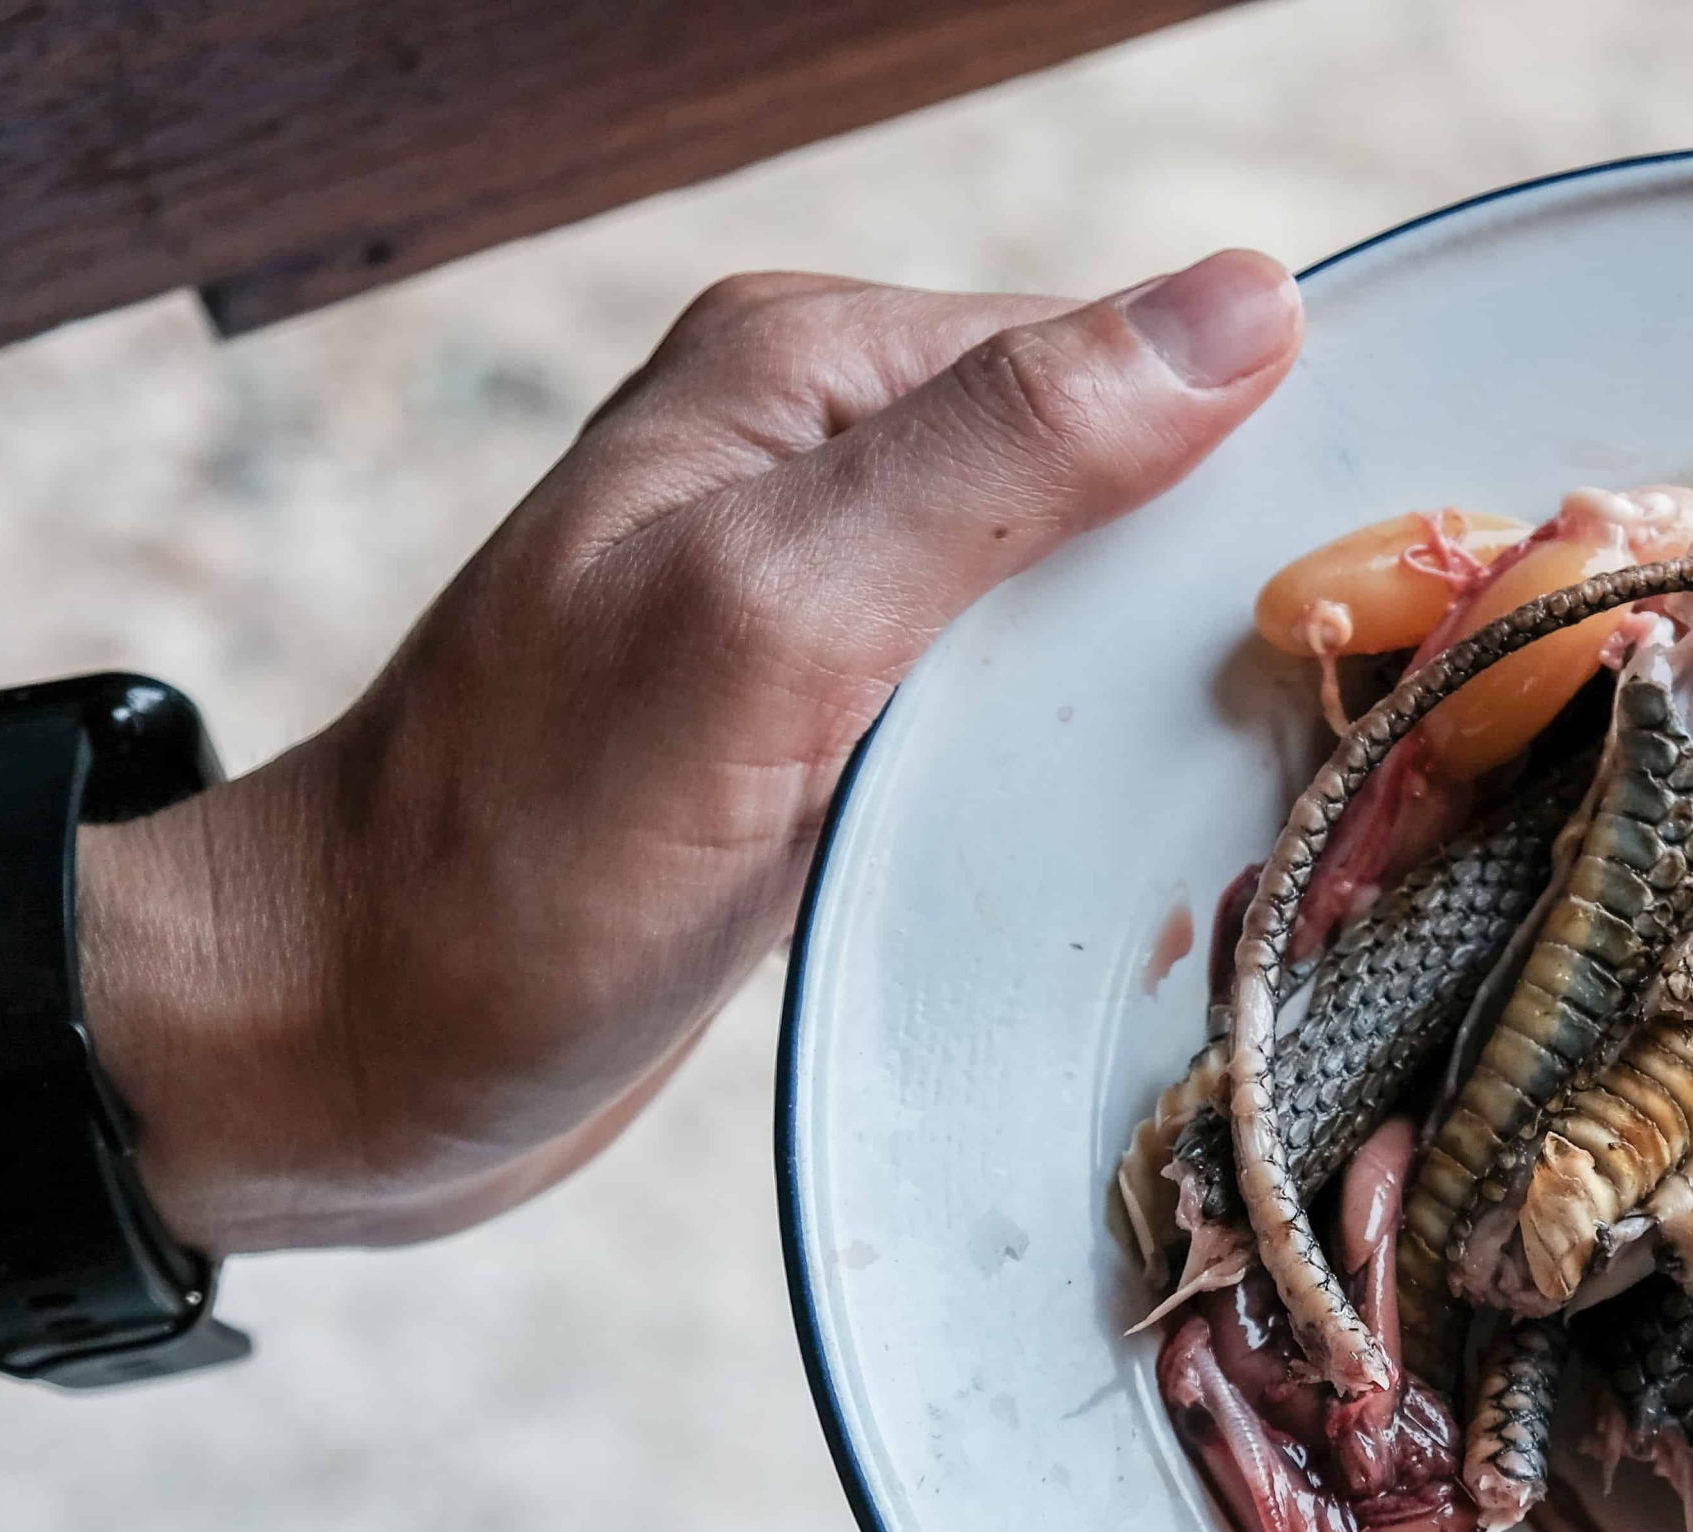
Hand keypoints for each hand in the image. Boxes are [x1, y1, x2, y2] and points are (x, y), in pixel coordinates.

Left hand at [97, 250, 1306, 1250]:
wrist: (333, 1058)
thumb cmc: (509, 858)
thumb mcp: (766, 627)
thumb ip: (994, 465)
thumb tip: (1239, 313)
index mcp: (807, 377)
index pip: (1122, 367)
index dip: (1256, 479)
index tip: (1359, 611)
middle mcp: (819, 472)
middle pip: (1119, 501)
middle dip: (1220, 609)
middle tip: (1315, 746)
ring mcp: (823, 622)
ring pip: (1082, 632)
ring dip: (1160, 717)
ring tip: (1241, 817)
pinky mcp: (828, 755)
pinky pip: (1014, 739)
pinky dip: (1079, 795)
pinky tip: (1124, 859)